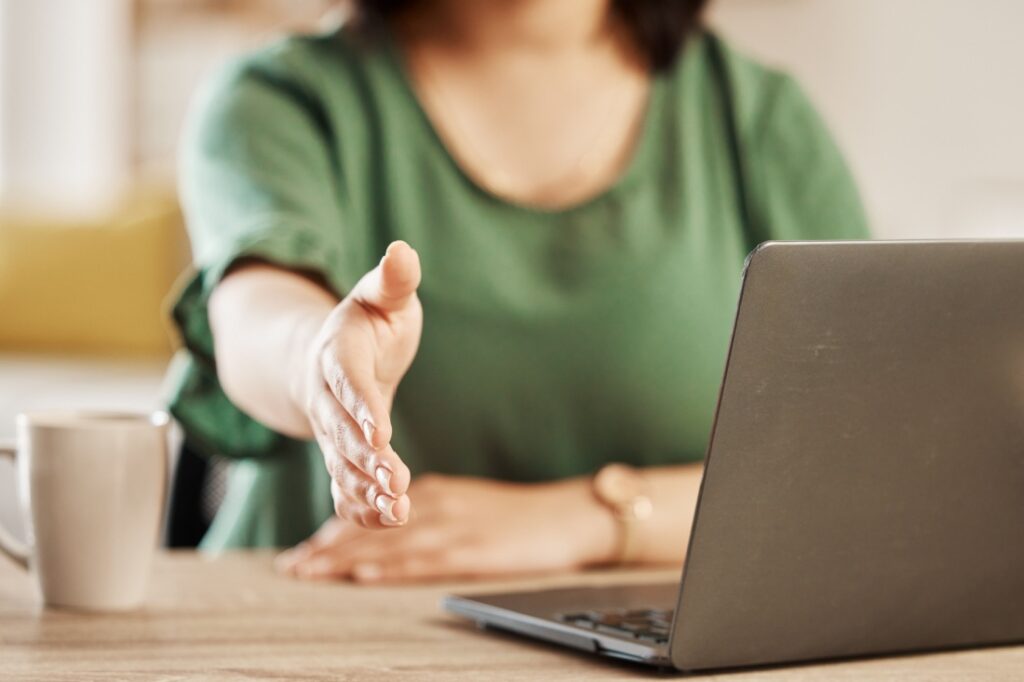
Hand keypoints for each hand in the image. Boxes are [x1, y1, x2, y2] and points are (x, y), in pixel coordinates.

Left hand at [275, 474, 618, 582]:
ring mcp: (453, 528)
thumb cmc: (520, 515)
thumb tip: (392, 534)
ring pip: (387, 544)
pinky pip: (424, 561)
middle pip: (371, 529)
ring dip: (345, 560)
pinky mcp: (473, 551)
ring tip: (309, 572)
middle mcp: (435, 506)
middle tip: (290, 566)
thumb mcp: (468, 505)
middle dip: (327, 549)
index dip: (334, 532)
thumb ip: (430, 514)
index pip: (373, 514)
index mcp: (433, 493)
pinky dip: (391, 567)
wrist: (568, 514)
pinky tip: (364, 574)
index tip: (303, 550)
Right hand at [295, 241, 421, 527]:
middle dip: (367, 459)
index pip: (348, 382)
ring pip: (341, 466)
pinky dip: (360, 508)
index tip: (383, 431)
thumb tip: (403, 249)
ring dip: (367, 491)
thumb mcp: (381, 296)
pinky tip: (388, 522)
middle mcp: (327, 398)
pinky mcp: (339, 457)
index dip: (362, 406)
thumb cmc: (368, 323)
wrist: (329, 357)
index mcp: (337, 354)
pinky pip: (342, 487)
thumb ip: (394, 280)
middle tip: (396, 482)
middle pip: (342, 432)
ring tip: (398, 511)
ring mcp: (330, 432)